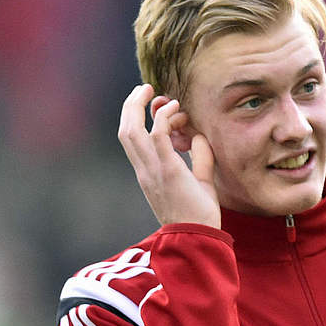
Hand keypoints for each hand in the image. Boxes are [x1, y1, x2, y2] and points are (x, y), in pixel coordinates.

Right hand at [116, 84, 219, 227]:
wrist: (198, 237)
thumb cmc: (199, 215)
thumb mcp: (200, 181)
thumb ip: (200, 158)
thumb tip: (199, 135)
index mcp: (148, 173)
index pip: (133, 140)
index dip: (142, 118)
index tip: (168, 109)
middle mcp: (145, 170)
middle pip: (125, 130)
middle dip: (131, 106)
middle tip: (144, 88)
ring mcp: (152, 170)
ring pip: (131, 130)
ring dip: (138, 105)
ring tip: (151, 90)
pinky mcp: (167, 170)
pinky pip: (156, 134)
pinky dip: (162, 117)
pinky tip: (176, 109)